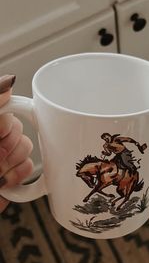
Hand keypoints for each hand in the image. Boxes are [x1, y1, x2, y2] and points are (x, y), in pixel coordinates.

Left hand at [0, 75, 32, 212]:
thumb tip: (8, 82)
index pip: (8, 107)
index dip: (5, 125)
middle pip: (19, 126)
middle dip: (7, 146)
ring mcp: (4, 156)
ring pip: (27, 147)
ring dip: (11, 163)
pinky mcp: (13, 175)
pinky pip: (30, 168)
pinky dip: (18, 177)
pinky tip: (3, 181)